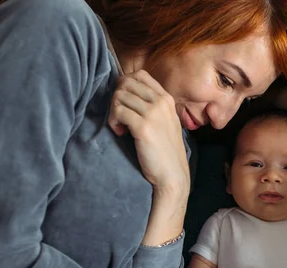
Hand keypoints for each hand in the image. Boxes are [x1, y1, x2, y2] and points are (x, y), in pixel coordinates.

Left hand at [108, 70, 189, 192]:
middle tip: (119, 116)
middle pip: (126, 83)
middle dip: (116, 98)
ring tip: (120, 126)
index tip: (124, 102)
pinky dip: (114, 122)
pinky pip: (118, 112)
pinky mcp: (143, 127)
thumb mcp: (165, 121)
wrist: (172, 174)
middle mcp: (161, 102)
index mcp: (167, 99)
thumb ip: (152, 105)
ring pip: (120, 96)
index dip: (125, 85)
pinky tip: (120, 133)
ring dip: (113, 111)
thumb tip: (127, 92)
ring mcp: (153, 114)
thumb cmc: (165, 150)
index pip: (140, 75)